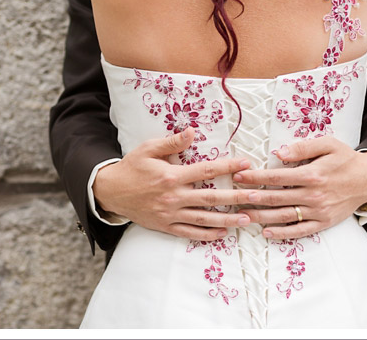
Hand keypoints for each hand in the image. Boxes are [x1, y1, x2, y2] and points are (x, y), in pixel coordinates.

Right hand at [93, 127, 251, 240]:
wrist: (110, 191)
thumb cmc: (132, 167)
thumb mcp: (148, 149)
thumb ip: (172, 142)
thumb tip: (193, 132)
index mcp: (171, 176)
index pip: (205, 170)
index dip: (227, 167)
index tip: (245, 164)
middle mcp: (173, 197)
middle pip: (210, 198)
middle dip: (236, 197)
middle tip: (256, 197)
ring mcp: (170, 214)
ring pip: (203, 219)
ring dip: (227, 220)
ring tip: (246, 219)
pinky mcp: (165, 226)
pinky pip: (189, 233)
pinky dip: (207, 235)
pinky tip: (223, 233)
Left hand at [230, 136, 366, 238]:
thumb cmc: (344, 159)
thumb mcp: (327, 144)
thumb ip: (302, 147)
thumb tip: (279, 152)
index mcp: (312, 174)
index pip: (276, 176)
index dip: (255, 177)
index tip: (238, 176)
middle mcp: (313, 195)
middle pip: (275, 197)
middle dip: (251, 197)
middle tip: (232, 197)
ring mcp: (318, 211)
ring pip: (283, 216)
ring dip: (261, 216)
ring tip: (242, 215)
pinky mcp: (323, 223)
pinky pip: (300, 230)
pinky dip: (283, 233)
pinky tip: (266, 232)